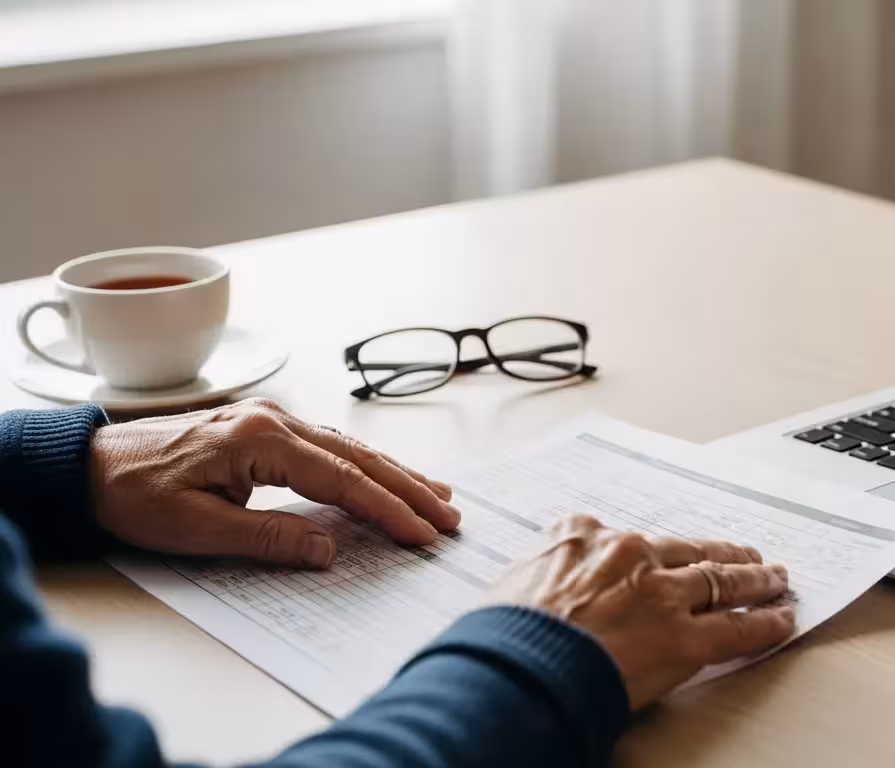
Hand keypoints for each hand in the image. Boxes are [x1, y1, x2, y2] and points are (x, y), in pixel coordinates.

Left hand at [89, 398, 459, 567]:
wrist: (89, 465)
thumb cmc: (134, 495)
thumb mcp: (196, 528)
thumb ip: (267, 537)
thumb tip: (328, 550)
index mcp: (260, 439)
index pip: (342, 478)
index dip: (386, 508)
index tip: (421, 533)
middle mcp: (275, 421)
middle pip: (359, 457)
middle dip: (408, 489)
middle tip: (450, 517)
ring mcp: (273, 422)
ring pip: (351, 449)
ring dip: (396, 474)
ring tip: (438, 497)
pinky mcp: (266, 431)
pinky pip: (330, 448)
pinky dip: (366, 465)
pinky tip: (389, 477)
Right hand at [484, 514, 794, 709]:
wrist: (514, 667)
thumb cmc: (503, 635)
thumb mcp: (513, 581)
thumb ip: (544, 573)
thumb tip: (543, 589)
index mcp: (583, 535)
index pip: (634, 539)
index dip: (660, 551)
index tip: (671, 554)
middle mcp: (629, 554)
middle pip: (691, 551)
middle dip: (724, 554)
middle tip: (746, 556)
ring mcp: (661, 594)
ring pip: (723, 580)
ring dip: (756, 580)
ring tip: (775, 579)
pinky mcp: (684, 638)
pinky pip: (738, 628)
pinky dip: (767, 622)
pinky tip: (782, 618)